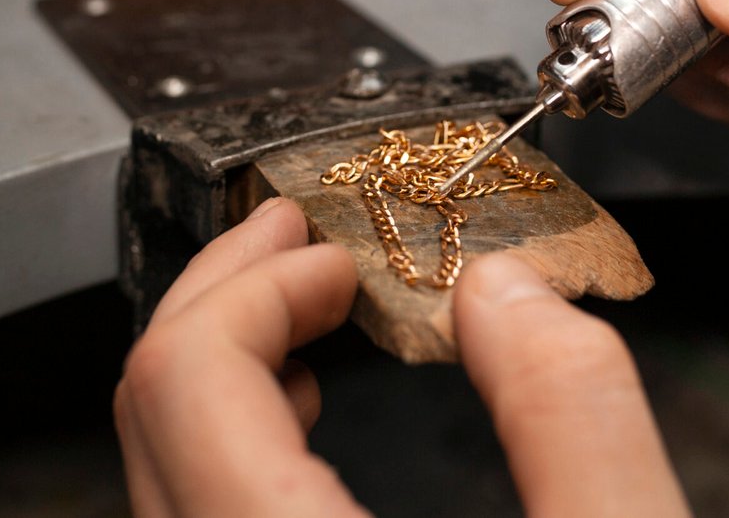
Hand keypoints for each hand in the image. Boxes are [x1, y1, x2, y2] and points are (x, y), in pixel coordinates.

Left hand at [115, 198, 689, 516]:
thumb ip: (576, 416)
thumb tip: (515, 290)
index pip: (186, 376)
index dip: (255, 282)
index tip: (333, 253)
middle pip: (152, 406)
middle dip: (228, 293)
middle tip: (297, 237)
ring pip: (159, 458)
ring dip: (224, 356)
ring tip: (303, 302)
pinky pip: (191, 500)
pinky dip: (230, 426)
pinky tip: (300, 406)